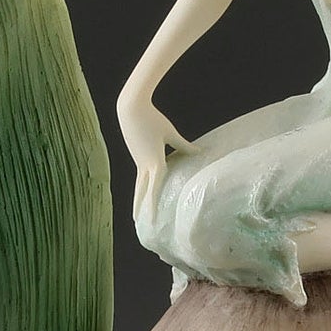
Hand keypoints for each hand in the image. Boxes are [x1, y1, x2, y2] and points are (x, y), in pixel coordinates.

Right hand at [118, 89, 193, 217]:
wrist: (131, 108)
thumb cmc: (153, 119)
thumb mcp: (170, 133)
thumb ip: (183, 146)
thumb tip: (199, 152)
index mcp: (154, 161)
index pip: (155, 188)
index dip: (153, 205)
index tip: (152, 219)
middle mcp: (143, 164)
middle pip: (141, 190)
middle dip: (139, 207)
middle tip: (137, 222)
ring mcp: (138, 159)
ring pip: (139, 183)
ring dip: (138, 197)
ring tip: (138, 210)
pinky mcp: (136, 154)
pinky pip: (141, 172)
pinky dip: (142, 182)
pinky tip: (145, 186)